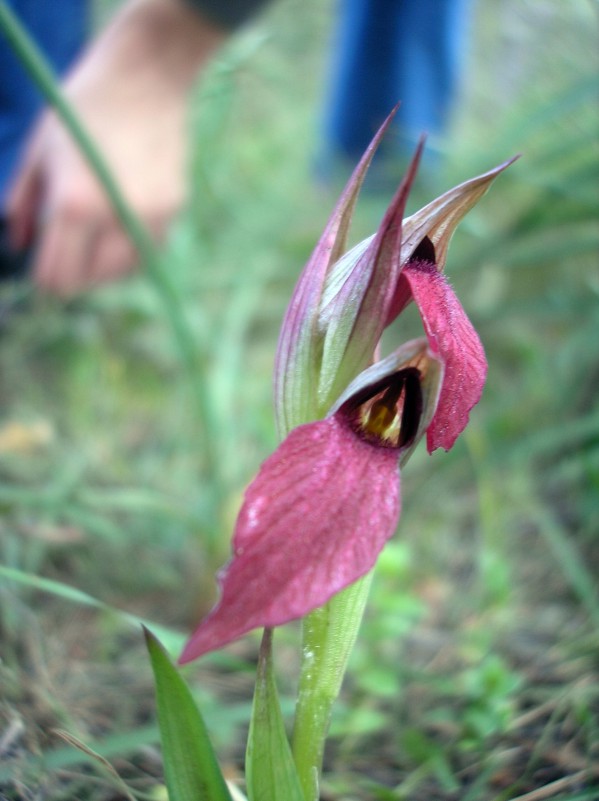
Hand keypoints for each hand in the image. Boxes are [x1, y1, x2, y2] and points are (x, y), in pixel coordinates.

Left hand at [7, 0, 224, 296]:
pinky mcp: (173, 210)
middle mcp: (114, 219)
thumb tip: (19, 244)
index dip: (44, 279)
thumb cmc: (83, 107)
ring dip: (103, 267)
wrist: (146, 77)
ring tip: (92, 243)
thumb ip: (22, 203)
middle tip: (66, 255)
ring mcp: (150, 217)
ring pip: (122, 272)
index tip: (42, 269)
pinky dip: (130, 251)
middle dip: (73, 273)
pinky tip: (118, 227)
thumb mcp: (39, 150)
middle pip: (90, 281)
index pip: (57, 276)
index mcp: (73, 205)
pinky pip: (148, 252)